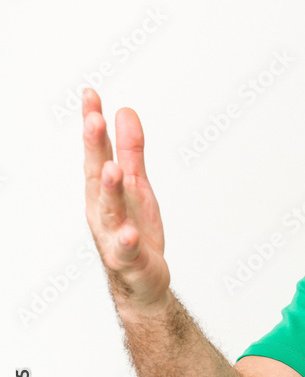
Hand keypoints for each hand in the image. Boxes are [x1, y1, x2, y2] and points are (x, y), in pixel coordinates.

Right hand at [82, 88, 169, 311]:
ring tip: (113, 169)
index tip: (91, 95)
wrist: (142, 281)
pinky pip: (126, 250)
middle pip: (97, 176)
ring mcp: (113, 235)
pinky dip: (127, 241)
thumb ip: (130, 151)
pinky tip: (130, 232)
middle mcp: (102, 210)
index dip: (92, 124)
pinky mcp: (129, 259)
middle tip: (94, 120)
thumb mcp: (137, 185)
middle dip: (94, 148)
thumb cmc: (135, 230)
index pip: (96, 152)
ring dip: (110, 190)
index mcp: (103, 190)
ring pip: (109, 211)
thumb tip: (125, 112)